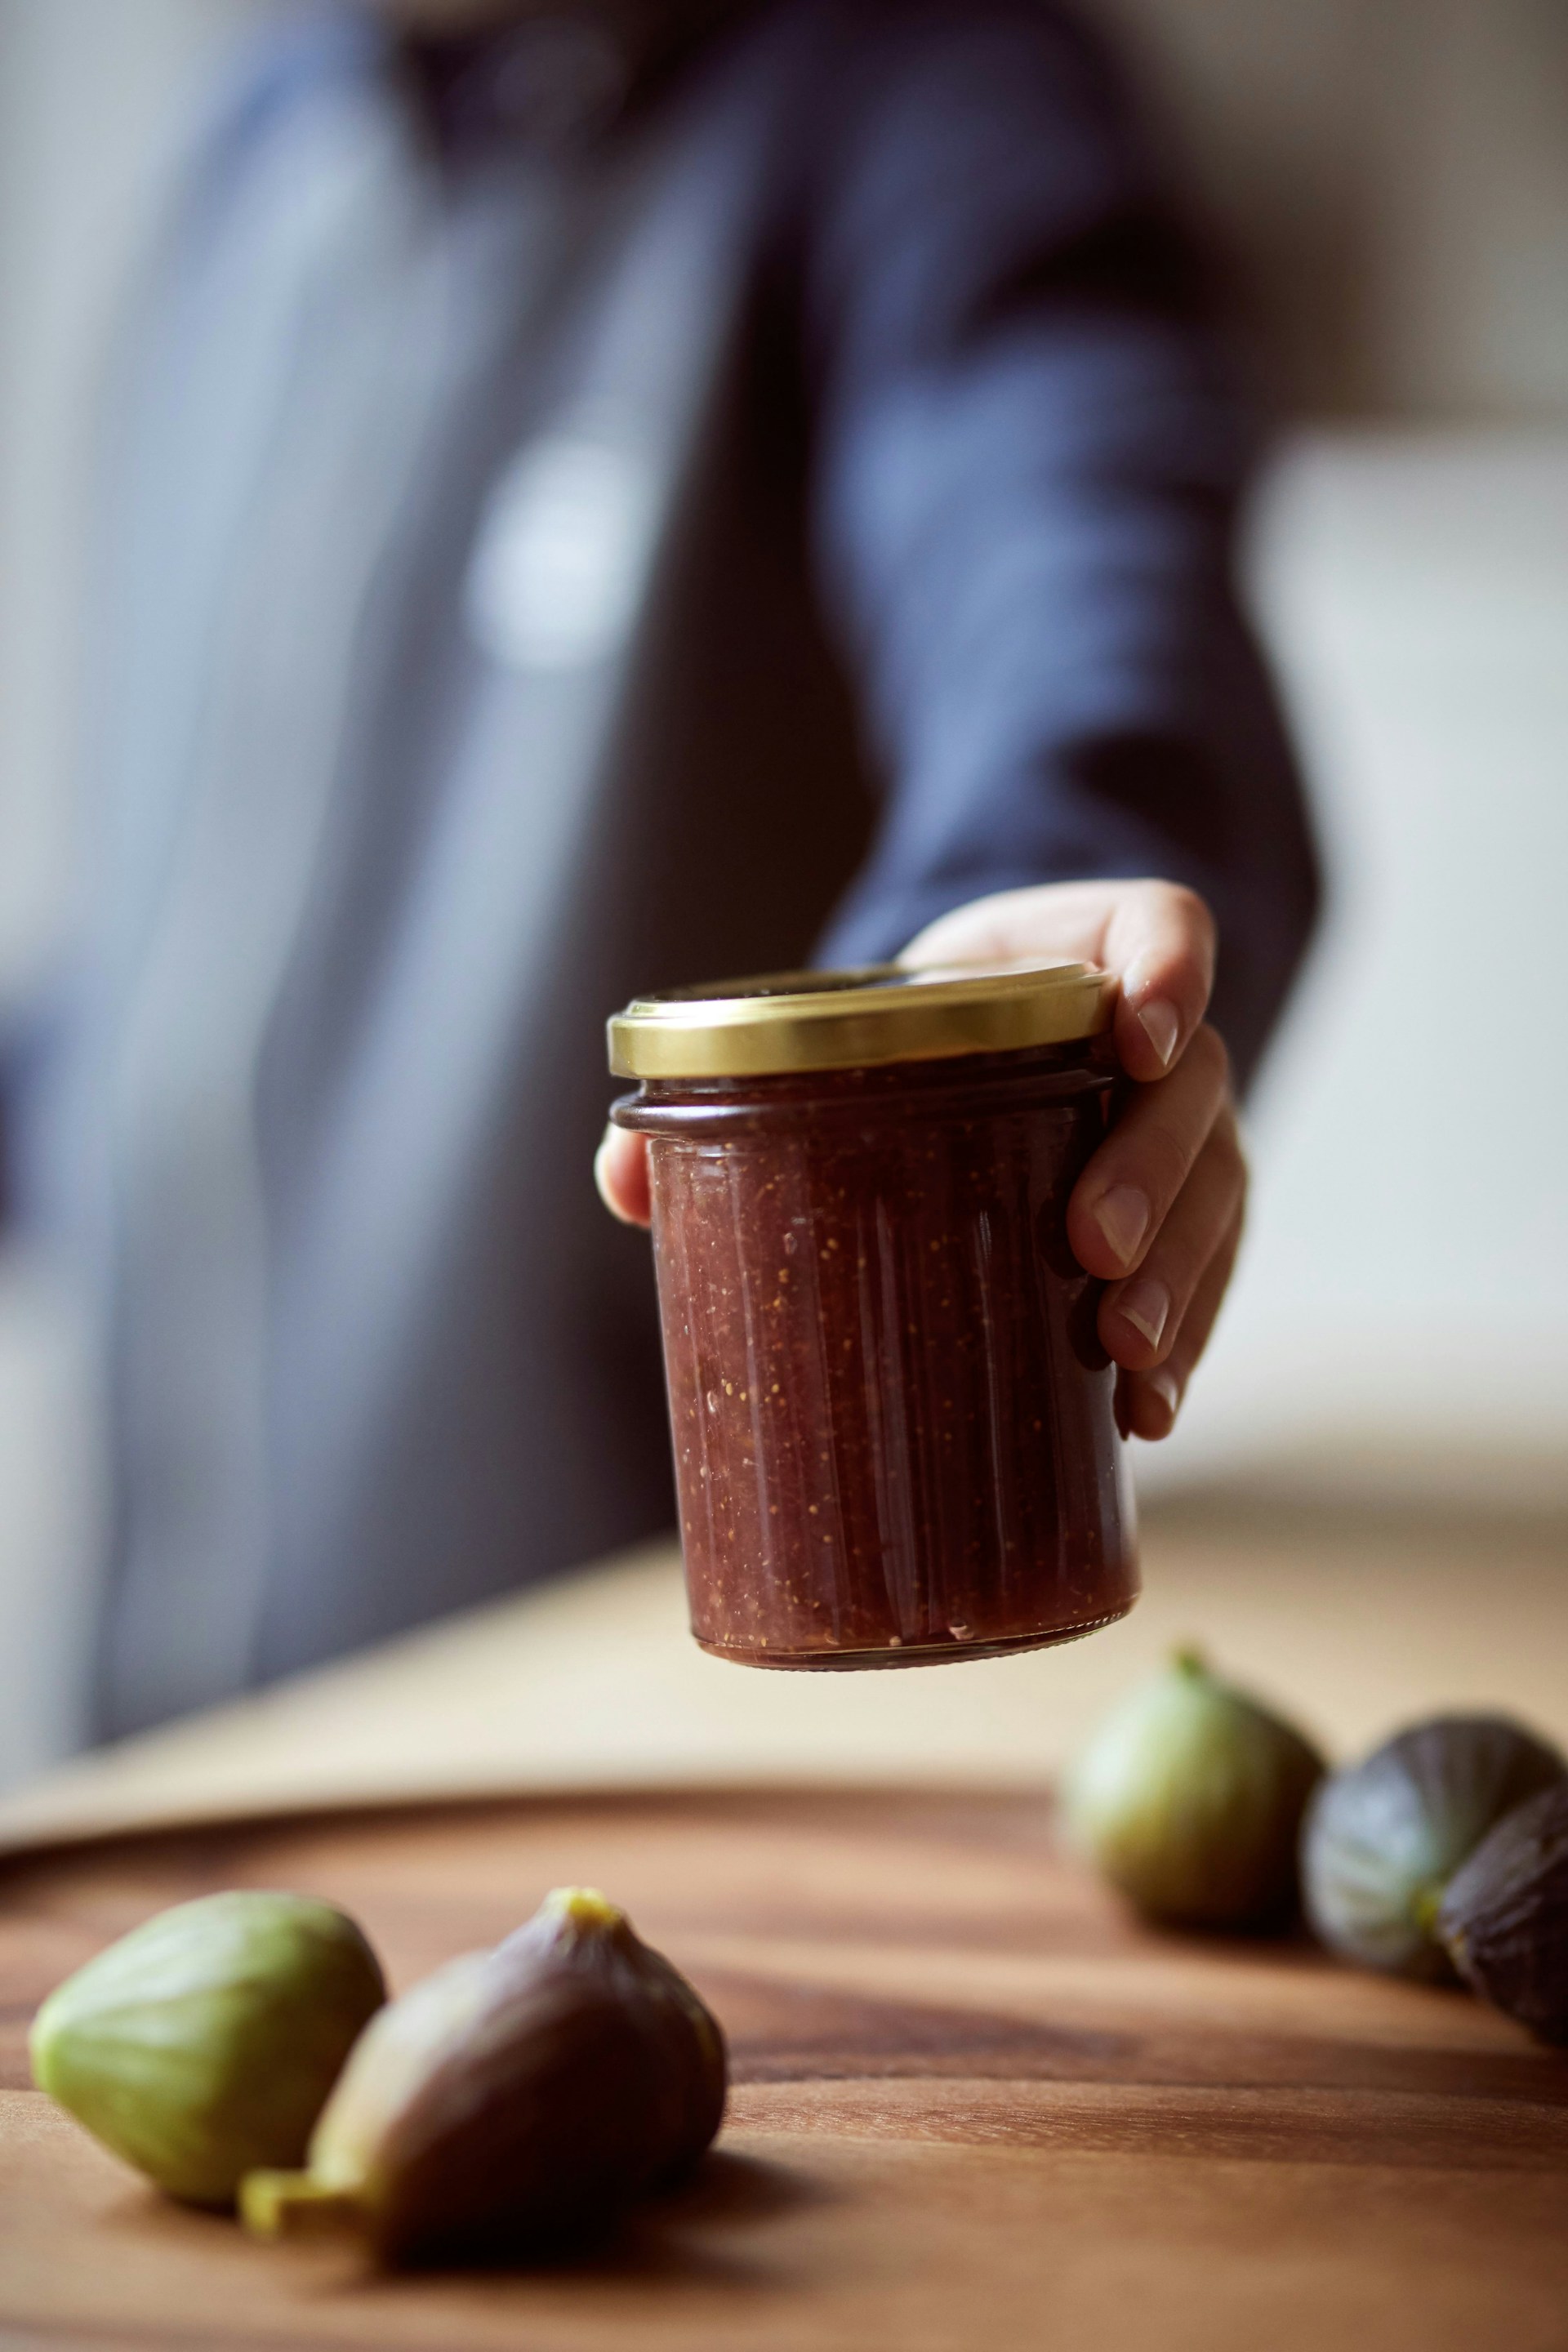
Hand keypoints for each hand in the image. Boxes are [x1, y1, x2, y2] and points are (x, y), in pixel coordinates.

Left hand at [596, 878, 1242, 1439]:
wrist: (972, 1043)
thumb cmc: (909, 1029)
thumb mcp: (849, 1022)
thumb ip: (741, 1083)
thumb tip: (623, 1182)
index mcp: (1084, 954)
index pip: (1168, 931)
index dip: (1169, 976)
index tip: (1130, 1037)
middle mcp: (1159, 1041)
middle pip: (1197, 1088)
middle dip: (1153, 1173)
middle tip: (1087, 1246)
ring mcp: (1182, 1136)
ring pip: (1219, 1193)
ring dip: (1180, 1277)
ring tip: (1122, 1353)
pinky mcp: (1182, 1223)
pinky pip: (1212, 1279)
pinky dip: (1186, 1345)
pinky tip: (1144, 1412)